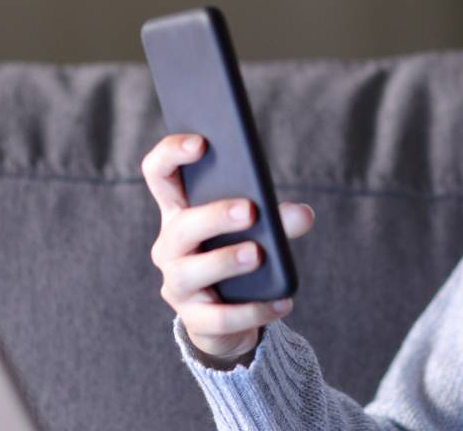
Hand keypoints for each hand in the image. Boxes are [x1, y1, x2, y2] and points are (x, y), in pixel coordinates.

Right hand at [142, 133, 315, 365]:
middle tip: (250, 210)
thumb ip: (277, 220)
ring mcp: (176, 284)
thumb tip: (303, 214)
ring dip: (226, 260)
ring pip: (191, 272)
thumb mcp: (257, 231)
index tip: (202, 142)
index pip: (159, 173)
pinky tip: (282, 302)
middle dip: (215, 216)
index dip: (172, 153)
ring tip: (259, 254)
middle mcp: (170, 245)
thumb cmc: (239, 254)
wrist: (227, 316)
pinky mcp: (193, 320)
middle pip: (181, 226)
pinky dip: (253, 310)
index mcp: (179, 211)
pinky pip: (219, 317)